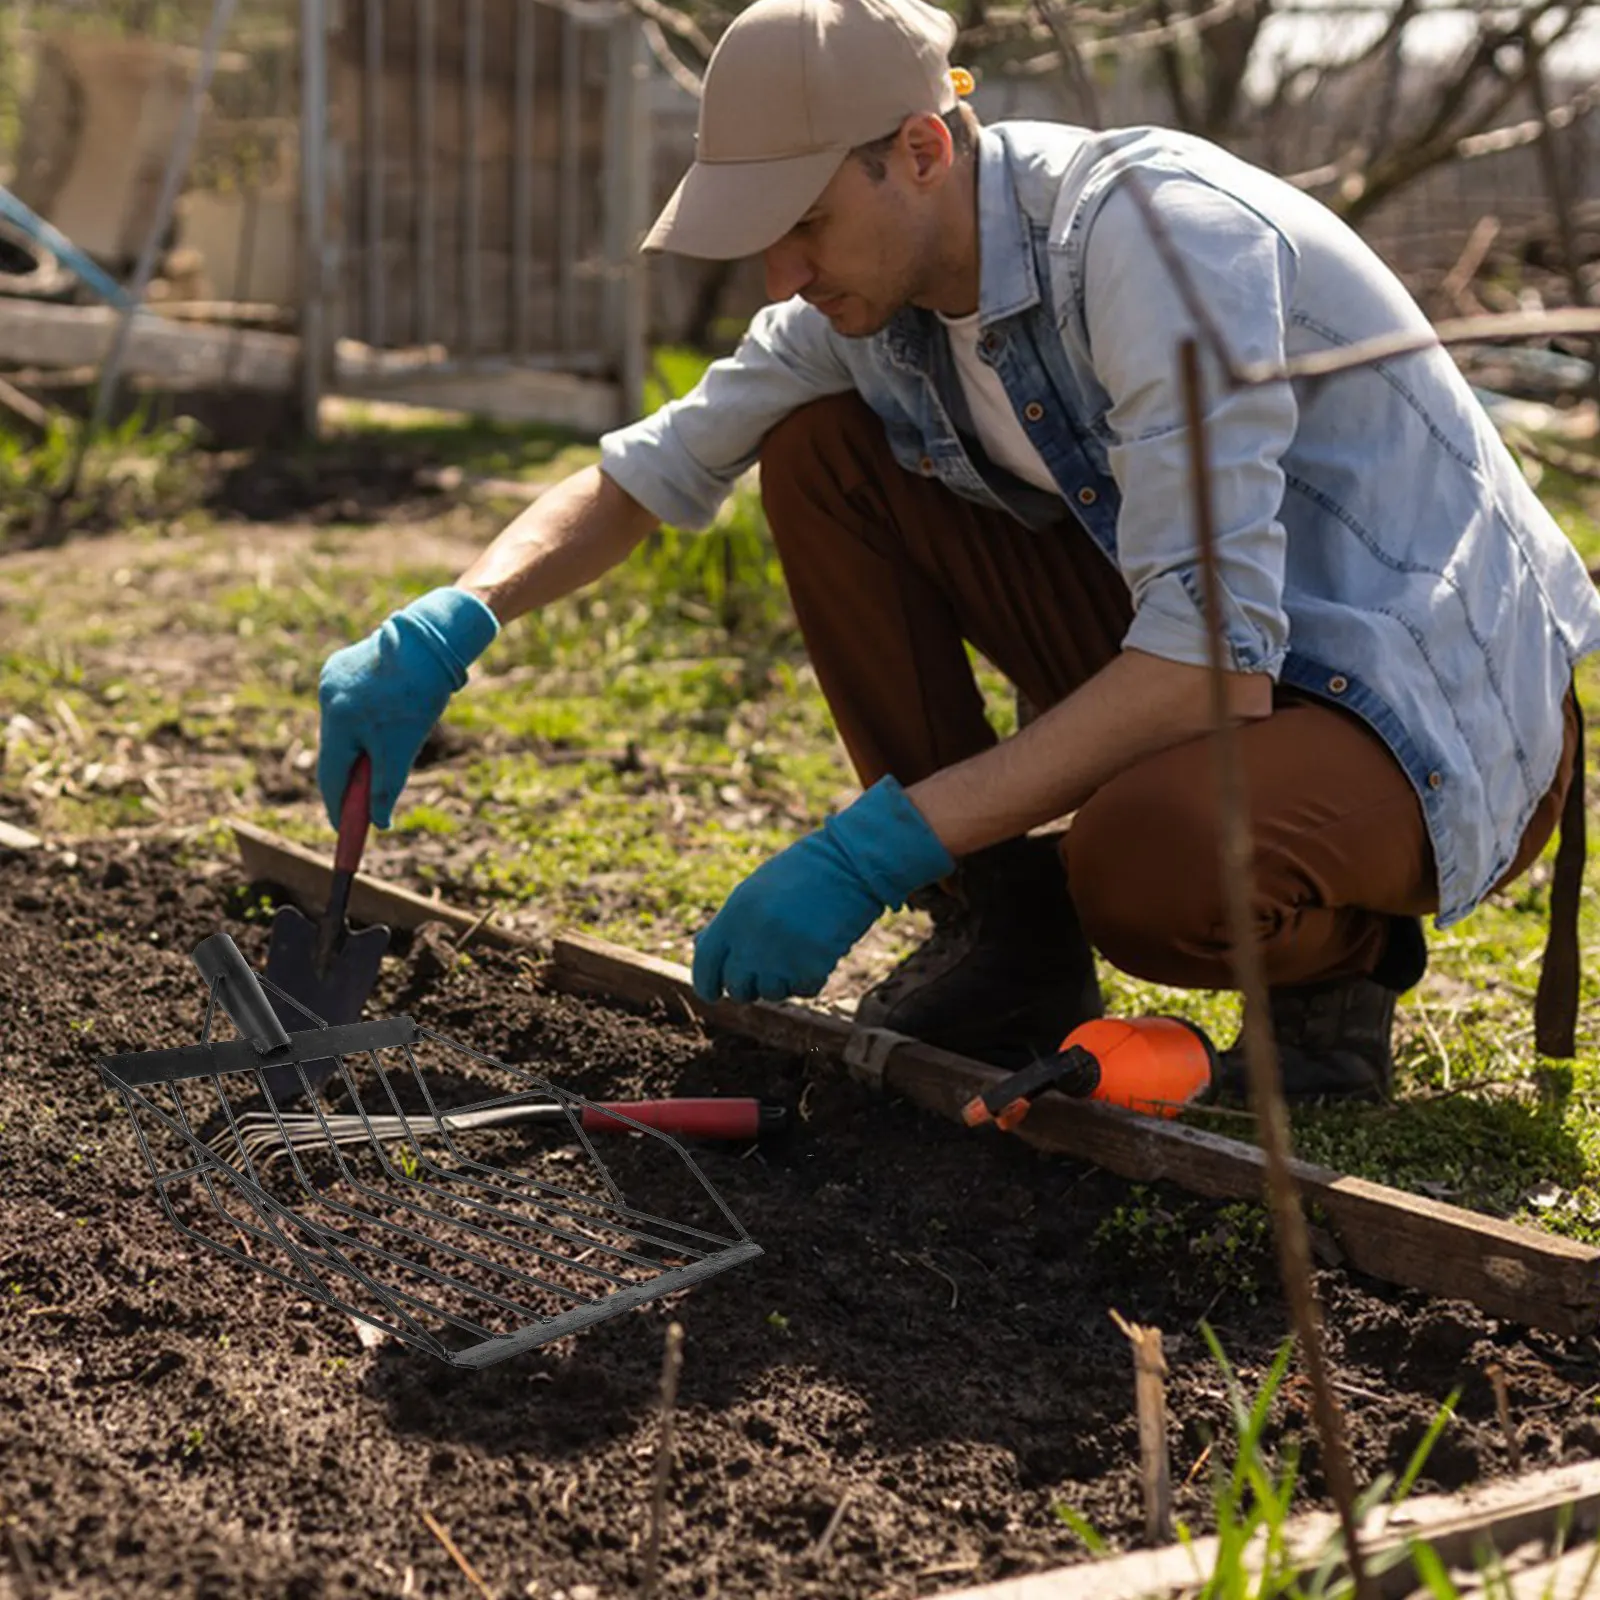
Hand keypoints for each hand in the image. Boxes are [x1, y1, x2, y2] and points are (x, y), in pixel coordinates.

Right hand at [316, 587, 498, 827]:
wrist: (433, 638)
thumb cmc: (419, 694)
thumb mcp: (402, 748)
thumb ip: (385, 788)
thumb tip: (378, 823)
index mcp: (336, 718)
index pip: (331, 774)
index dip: (338, 806)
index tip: (344, 831)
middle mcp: (328, 697)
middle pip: (337, 752)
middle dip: (354, 779)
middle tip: (367, 806)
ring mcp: (335, 677)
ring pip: (347, 729)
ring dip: (364, 749)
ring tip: (394, 744)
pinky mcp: (346, 664)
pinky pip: (354, 706)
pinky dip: (368, 723)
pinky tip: (389, 717)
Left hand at [692, 777, 953, 1003]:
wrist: (849, 864)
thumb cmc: (800, 875)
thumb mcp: (753, 892)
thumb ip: (728, 924)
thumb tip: (703, 950)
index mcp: (732, 916)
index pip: (705, 966)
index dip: (707, 984)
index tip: (714, 993)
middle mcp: (751, 941)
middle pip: (738, 987)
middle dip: (749, 984)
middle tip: (766, 967)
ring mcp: (781, 958)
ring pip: (772, 993)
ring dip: (782, 980)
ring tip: (796, 949)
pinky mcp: (812, 968)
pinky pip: (803, 990)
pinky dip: (809, 978)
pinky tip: (817, 952)